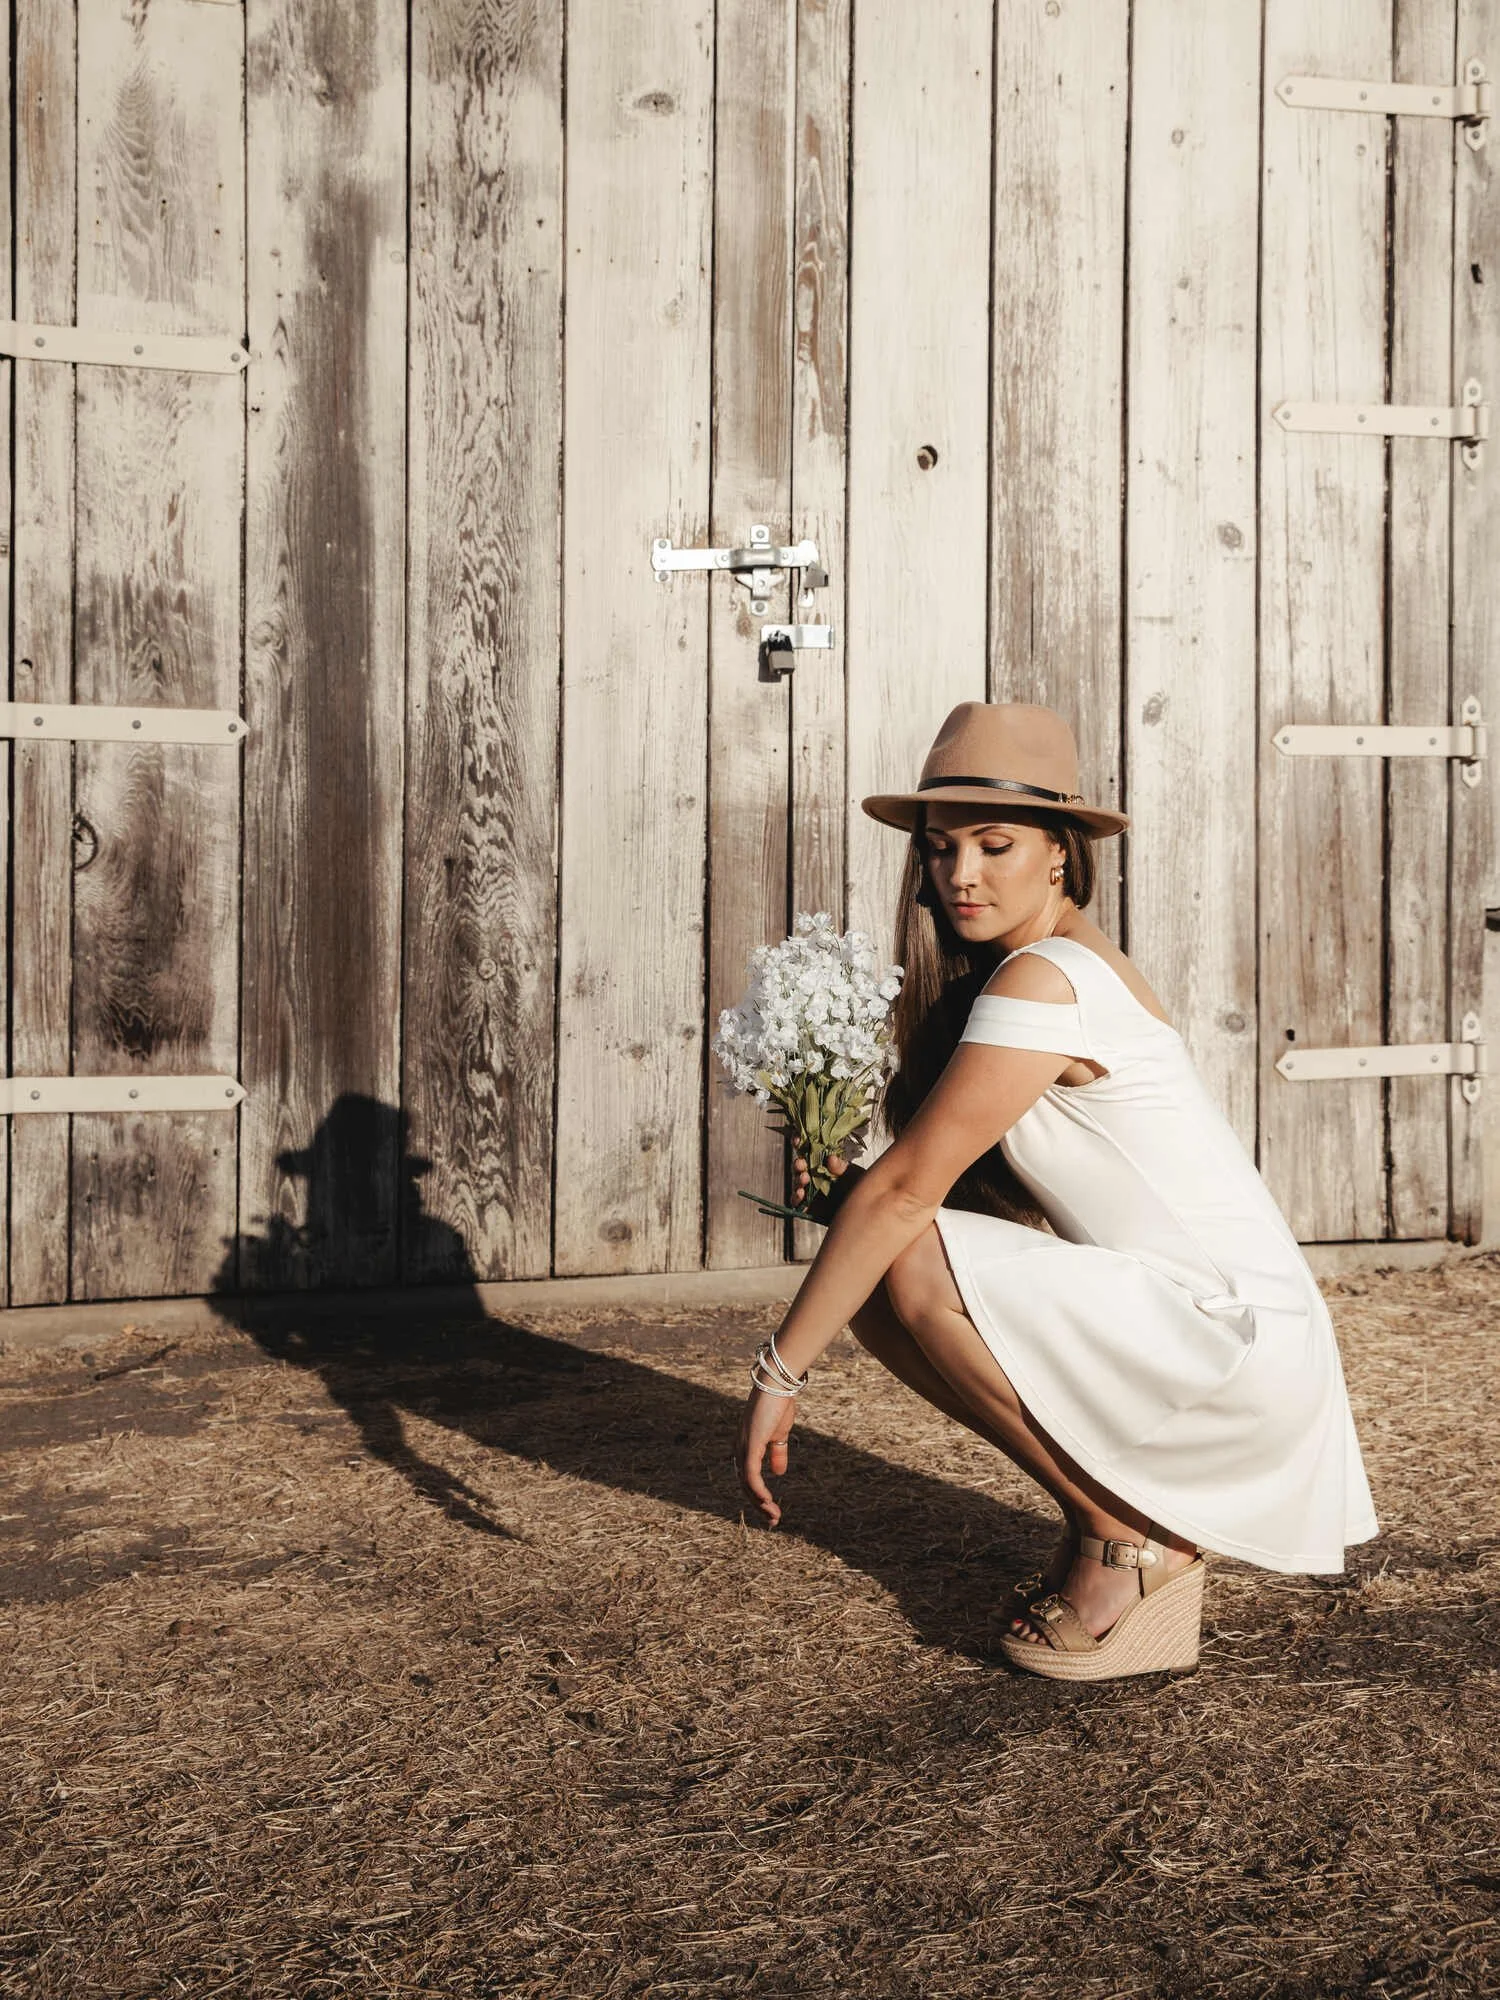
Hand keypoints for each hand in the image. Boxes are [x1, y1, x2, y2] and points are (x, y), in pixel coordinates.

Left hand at [737, 1383, 795, 1525]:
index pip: (748, 1478)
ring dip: (760, 1502)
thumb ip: (777, 1454)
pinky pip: (750, 1474)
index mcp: (746, 1447)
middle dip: (759, 1505)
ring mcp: (743, 1447)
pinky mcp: (750, 1445)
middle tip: (773, 1521)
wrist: (777, 1385)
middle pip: (745, 1485)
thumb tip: (778, 1474)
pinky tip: (767, 1501)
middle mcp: (740, 1449)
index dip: (759, 1496)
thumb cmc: (778, 1405)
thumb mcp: (779, 1435)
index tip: (772, 1511)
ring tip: (774, 1516)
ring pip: (747, 1483)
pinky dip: (757, 1490)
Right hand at [790, 1149, 858, 1220]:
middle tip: (801, 1164)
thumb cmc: (859, 1187)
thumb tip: (830, 1159)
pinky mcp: (809, 1207)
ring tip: (803, 1178)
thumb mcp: (853, 1174)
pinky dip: (797, 1198)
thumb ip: (841, 1168)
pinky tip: (801, 1193)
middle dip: (798, 1164)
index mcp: (824, 1162)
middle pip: (800, 1167)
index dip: (800, 1144)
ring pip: (797, 1183)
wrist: (864, 1208)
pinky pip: (798, 1202)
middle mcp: (815, 1175)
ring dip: (797, 1179)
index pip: (808, 1150)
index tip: (797, 1140)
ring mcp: (811, 1190)